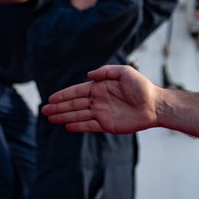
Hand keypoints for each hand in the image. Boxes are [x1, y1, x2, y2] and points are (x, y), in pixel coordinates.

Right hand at [42, 65, 158, 134]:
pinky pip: (89, 126)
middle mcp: (98, 100)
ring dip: (64, 117)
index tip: (51, 98)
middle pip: (74, 104)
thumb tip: (89, 74)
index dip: (63, 95)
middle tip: (44, 111)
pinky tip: (67, 126)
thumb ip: (106, 71)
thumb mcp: (125, 72)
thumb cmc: (142, 87)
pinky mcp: (107, 125)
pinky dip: (78, 126)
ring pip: (78, 115)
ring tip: (51, 119)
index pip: (77, 91)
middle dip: (59, 107)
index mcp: (100, 87)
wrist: (155, 105)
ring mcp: (101, 113)